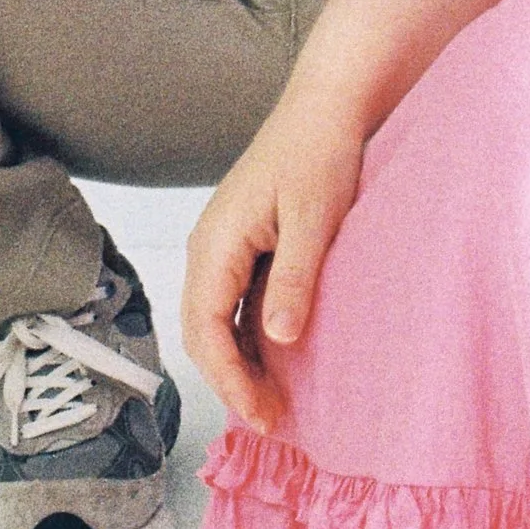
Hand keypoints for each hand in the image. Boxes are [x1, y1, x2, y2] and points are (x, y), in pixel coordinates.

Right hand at [181, 89, 367, 435]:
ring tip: (274, 402)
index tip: (260, 415)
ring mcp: (225, 247)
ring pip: (217, 321)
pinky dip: (250, 338)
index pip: (205, 330)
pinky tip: (278, 359)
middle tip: (271, 421)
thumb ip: (294, 278)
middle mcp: (210, 248)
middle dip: (230, 381)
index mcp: (216, 243)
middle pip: (203, 333)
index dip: (228, 380)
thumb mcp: (314, 219)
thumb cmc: (320, 153)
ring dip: (239, 363)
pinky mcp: (245, 245)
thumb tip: (276, 340)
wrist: (326, 106)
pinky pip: (236, 304)